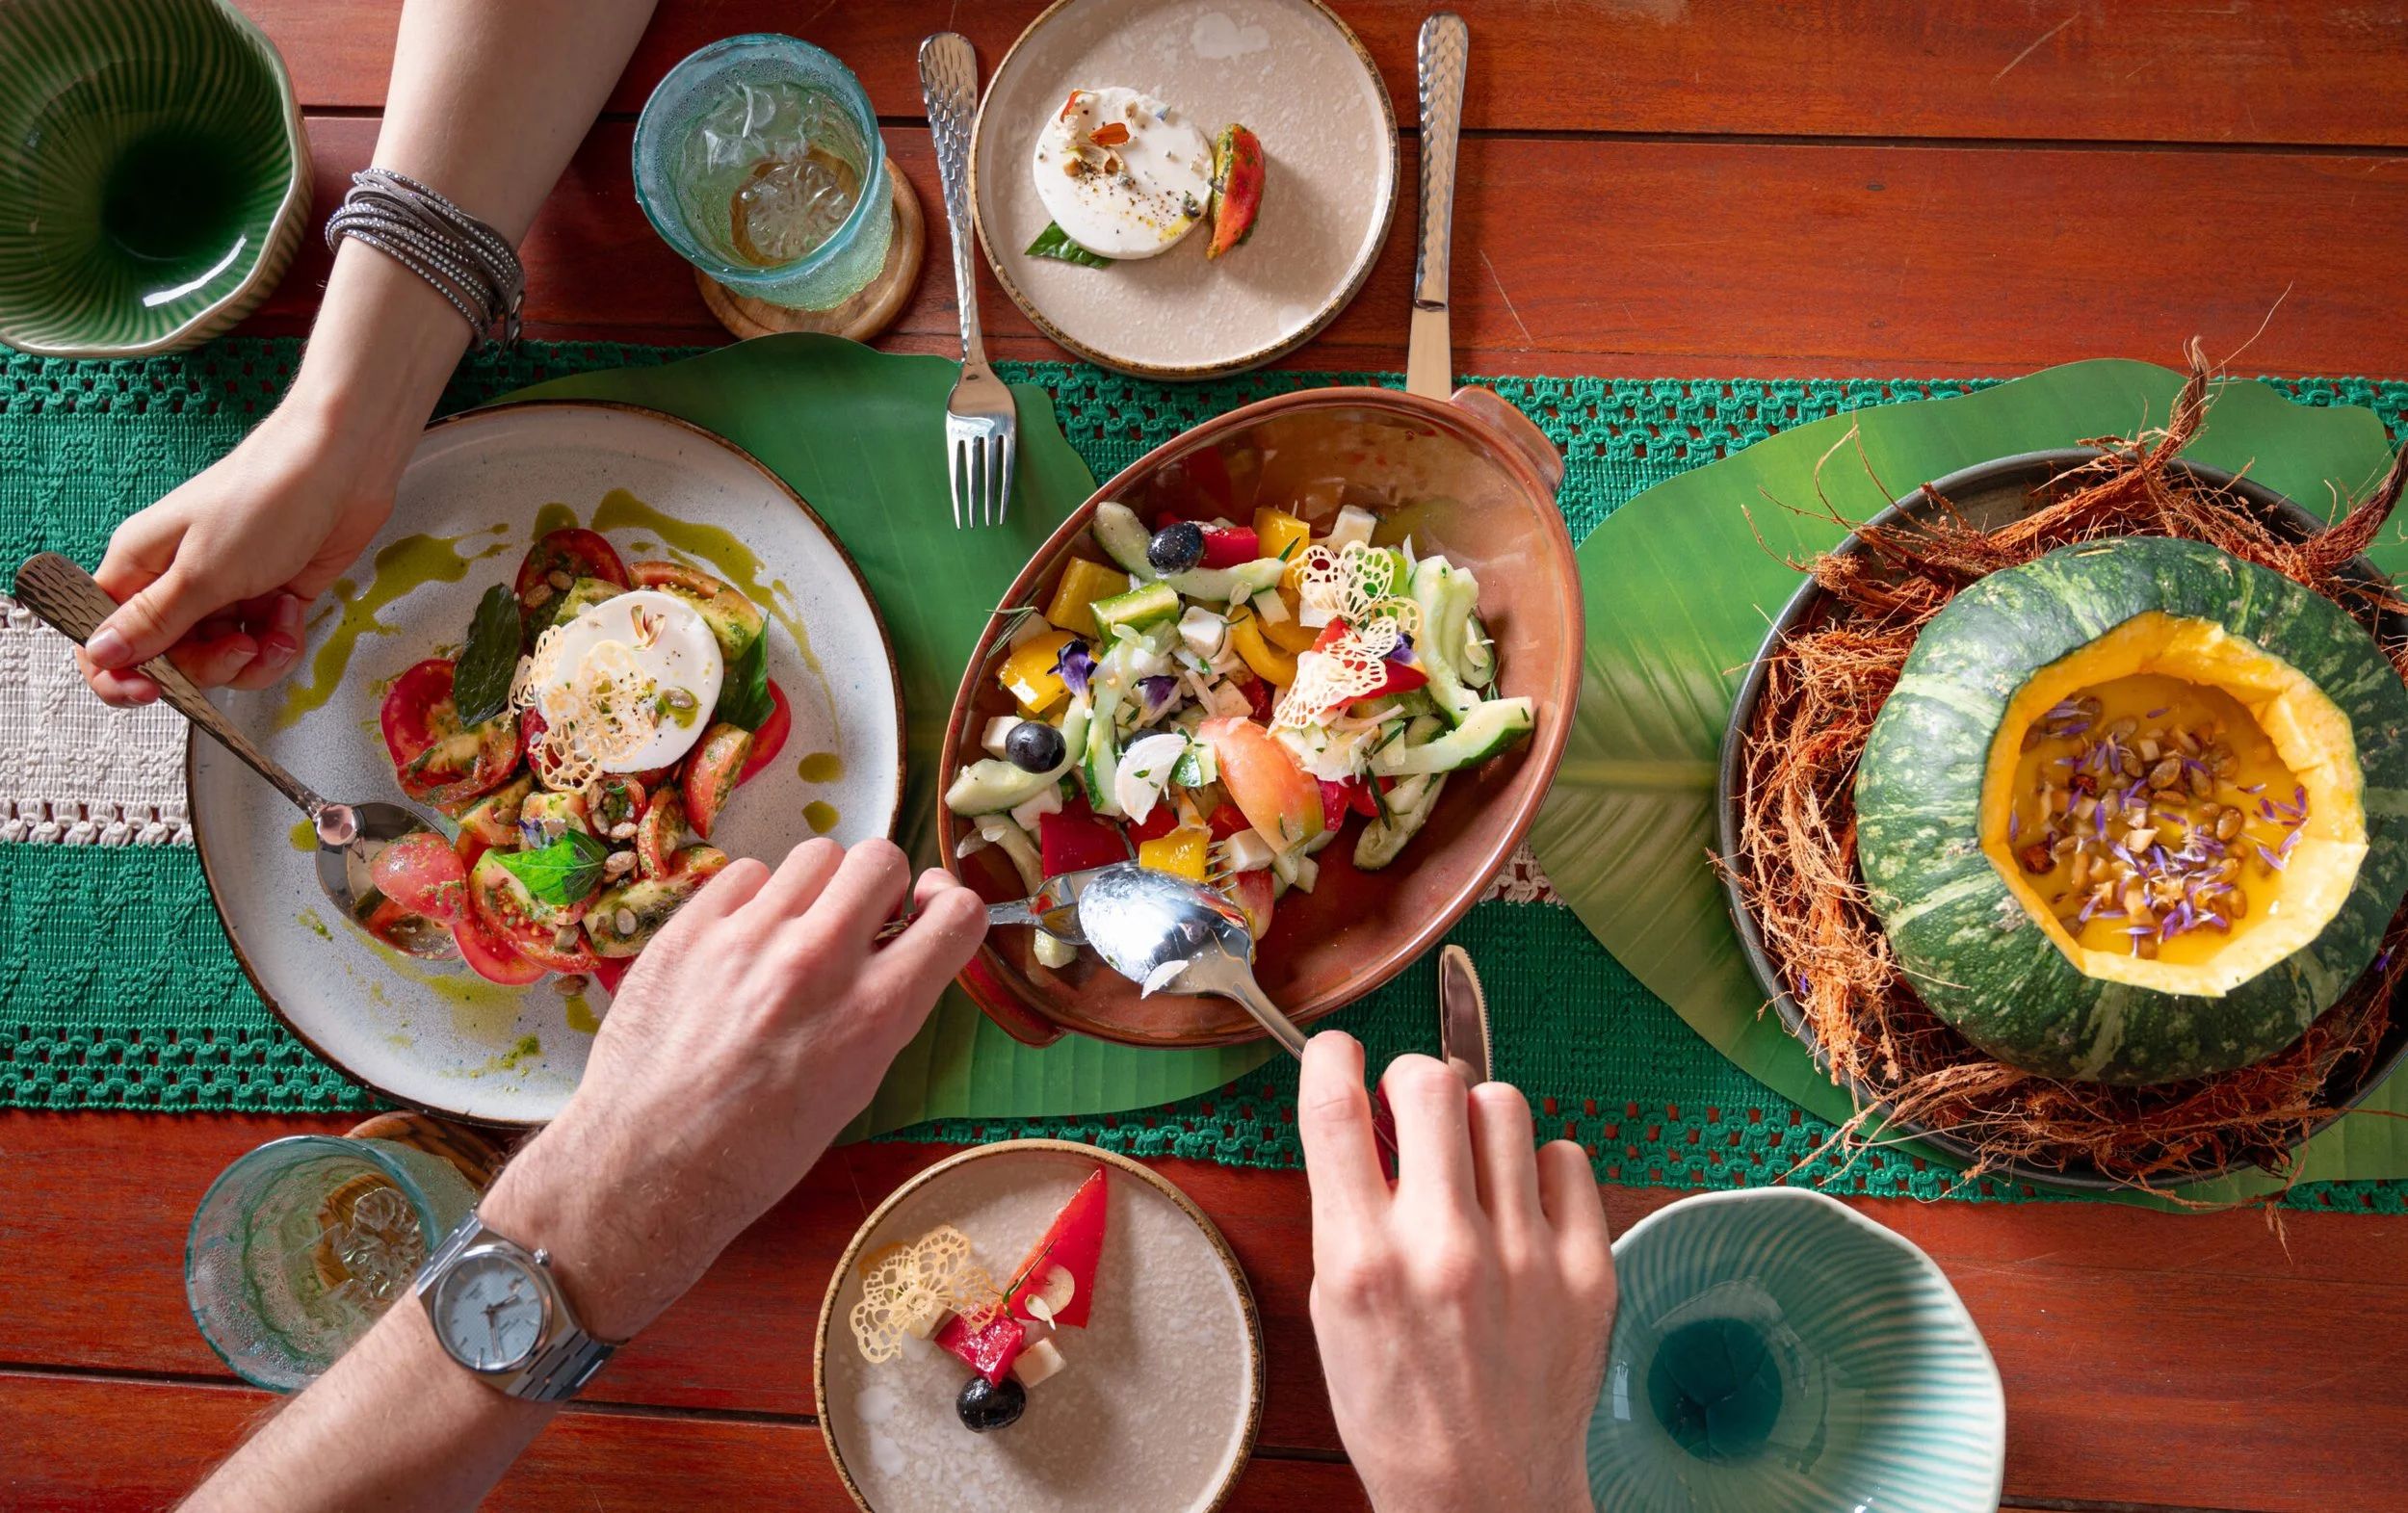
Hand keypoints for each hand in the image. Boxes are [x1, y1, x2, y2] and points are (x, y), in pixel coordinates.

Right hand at [76, 391, 402, 704]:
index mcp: (139, 564)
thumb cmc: (266, 497)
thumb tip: (99, 652)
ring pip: (221, 659)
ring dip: (253, 658)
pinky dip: (280, 641)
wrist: (342, 467)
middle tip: (238, 646)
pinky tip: (292, 613)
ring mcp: (225, 589)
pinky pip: (263, 646)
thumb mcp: (203, 570)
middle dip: (208, 667)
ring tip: (276, 629)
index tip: (151, 692)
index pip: (103, 636)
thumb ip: (154, 620)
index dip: (118, 674)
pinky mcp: (269, 595)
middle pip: (170, 658)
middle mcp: (177, 579)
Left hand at [477, 838, 985, 1340]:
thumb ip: (884, 1006)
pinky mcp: (689, 927)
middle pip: (882, 857)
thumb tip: (898, 942)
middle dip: (878, 886)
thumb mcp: (853, 1086)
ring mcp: (748, 936)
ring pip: (815, 855)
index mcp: (874, 1014)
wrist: (646, 1168)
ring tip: (789, 935)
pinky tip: (736, 946)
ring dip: (815, 889)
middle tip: (854, 923)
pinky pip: (746, 873)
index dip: (948, 906)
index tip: (928, 913)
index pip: (955, 913)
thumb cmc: (757, 1149)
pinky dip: (751, 901)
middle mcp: (818, 962)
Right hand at [1299, 1035, 1614, 1512]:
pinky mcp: (1585, 1268)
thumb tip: (1364, 1119)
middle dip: (1412, 1080)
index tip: (1339, 1054)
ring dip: (1476, 1121)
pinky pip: (1565, 1157)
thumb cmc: (1399, 1409)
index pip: (1335, 1106)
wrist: (1482, 1493)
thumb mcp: (1333, 1309)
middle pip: (1429, 1080)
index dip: (1331, 1057)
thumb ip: (1347, 1210)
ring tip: (1471, 1167)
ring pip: (1502, 1103)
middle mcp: (1443, 1250)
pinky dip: (1539, 1170)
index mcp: (1362, 1261)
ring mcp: (1524, 1256)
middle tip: (1413, 1110)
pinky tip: (1523, 1209)